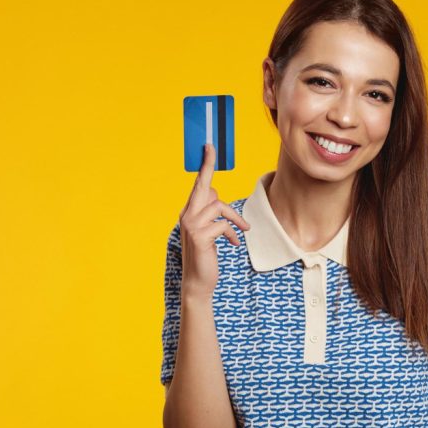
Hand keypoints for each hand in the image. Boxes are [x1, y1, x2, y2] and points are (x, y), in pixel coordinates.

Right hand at [179, 143, 249, 299]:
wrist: (198, 282)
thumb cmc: (205, 256)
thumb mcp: (208, 232)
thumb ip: (210, 214)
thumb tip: (216, 197)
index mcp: (188, 212)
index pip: (198, 185)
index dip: (204, 165)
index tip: (209, 146)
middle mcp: (186, 215)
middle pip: (204, 187)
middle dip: (207, 166)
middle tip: (211, 146)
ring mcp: (191, 225)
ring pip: (219, 206)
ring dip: (234, 219)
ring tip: (241, 230)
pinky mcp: (199, 236)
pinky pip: (222, 224)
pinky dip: (231, 233)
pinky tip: (233, 244)